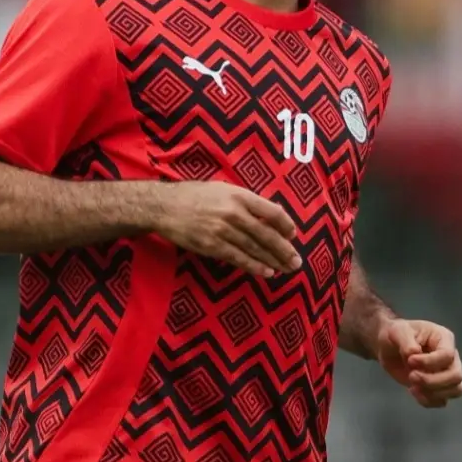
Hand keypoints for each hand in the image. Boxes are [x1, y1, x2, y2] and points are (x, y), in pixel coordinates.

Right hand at [153, 182, 300, 276]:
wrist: (164, 206)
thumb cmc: (195, 195)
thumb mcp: (223, 189)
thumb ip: (247, 200)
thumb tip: (272, 212)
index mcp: (239, 195)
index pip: (272, 211)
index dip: (286, 225)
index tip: (293, 235)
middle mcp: (234, 212)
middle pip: (267, 234)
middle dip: (284, 250)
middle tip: (296, 261)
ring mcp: (223, 230)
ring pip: (255, 249)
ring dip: (273, 261)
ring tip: (286, 269)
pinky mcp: (212, 246)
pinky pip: (238, 258)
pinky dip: (254, 266)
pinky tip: (267, 272)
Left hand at [376, 319, 461, 408]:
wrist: (389, 347)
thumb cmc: (397, 335)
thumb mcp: (397, 331)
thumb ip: (406, 341)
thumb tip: (414, 353)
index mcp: (444, 338)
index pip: (447, 355)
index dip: (430, 362)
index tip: (410, 361)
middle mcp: (451, 357)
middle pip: (456, 376)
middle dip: (433, 381)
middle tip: (411, 376)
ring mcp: (446, 373)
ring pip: (455, 390)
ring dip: (433, 392)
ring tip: (413, 385)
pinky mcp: (438, 388)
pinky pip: (442, 401)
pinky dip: (428, 400)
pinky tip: (412, 390)